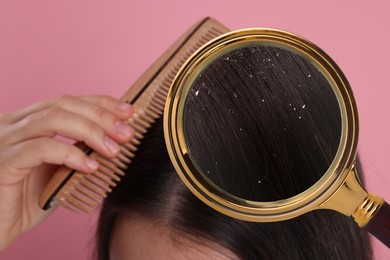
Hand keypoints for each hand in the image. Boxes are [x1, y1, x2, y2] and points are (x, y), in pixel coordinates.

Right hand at [0, 95, 133, 249]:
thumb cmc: (30, 198)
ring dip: (91, 131)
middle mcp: (13, 123)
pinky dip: (71, 155)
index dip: (99, 102)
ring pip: (53, 119)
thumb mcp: (61, 169)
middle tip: (127, 133)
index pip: (67, 100)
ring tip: (114, 150)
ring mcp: (5, 140)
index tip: (127, 111)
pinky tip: (90, 167)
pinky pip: (41, 148)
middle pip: (62, 103)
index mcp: (27, 121)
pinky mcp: (2, 161)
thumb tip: (116, 141)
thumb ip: (80, 151)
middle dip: (101, 115)